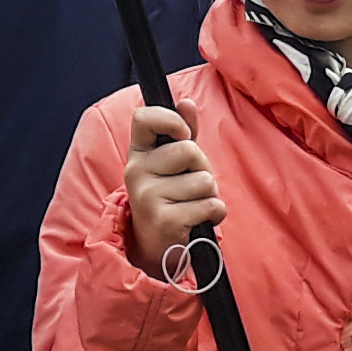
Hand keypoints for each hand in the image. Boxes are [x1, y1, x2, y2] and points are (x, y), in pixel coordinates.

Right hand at [124, 102, 224, 280]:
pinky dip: (215, 213)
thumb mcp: (173, 164)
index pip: (144, 118)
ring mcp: (147, 197)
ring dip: (209, 194)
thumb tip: (187, 103)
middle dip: (202, 167)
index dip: (171, 120)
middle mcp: (136, 172)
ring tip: (193, 203)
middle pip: (189, 150)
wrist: (158, 247)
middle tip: (191, 184)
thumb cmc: (171, 197)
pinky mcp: (165, 220)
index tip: (183, 134)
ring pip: (204, 180)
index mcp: (138, 153)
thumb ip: (183, 133)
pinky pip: (211, 205)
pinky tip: (199, 220)